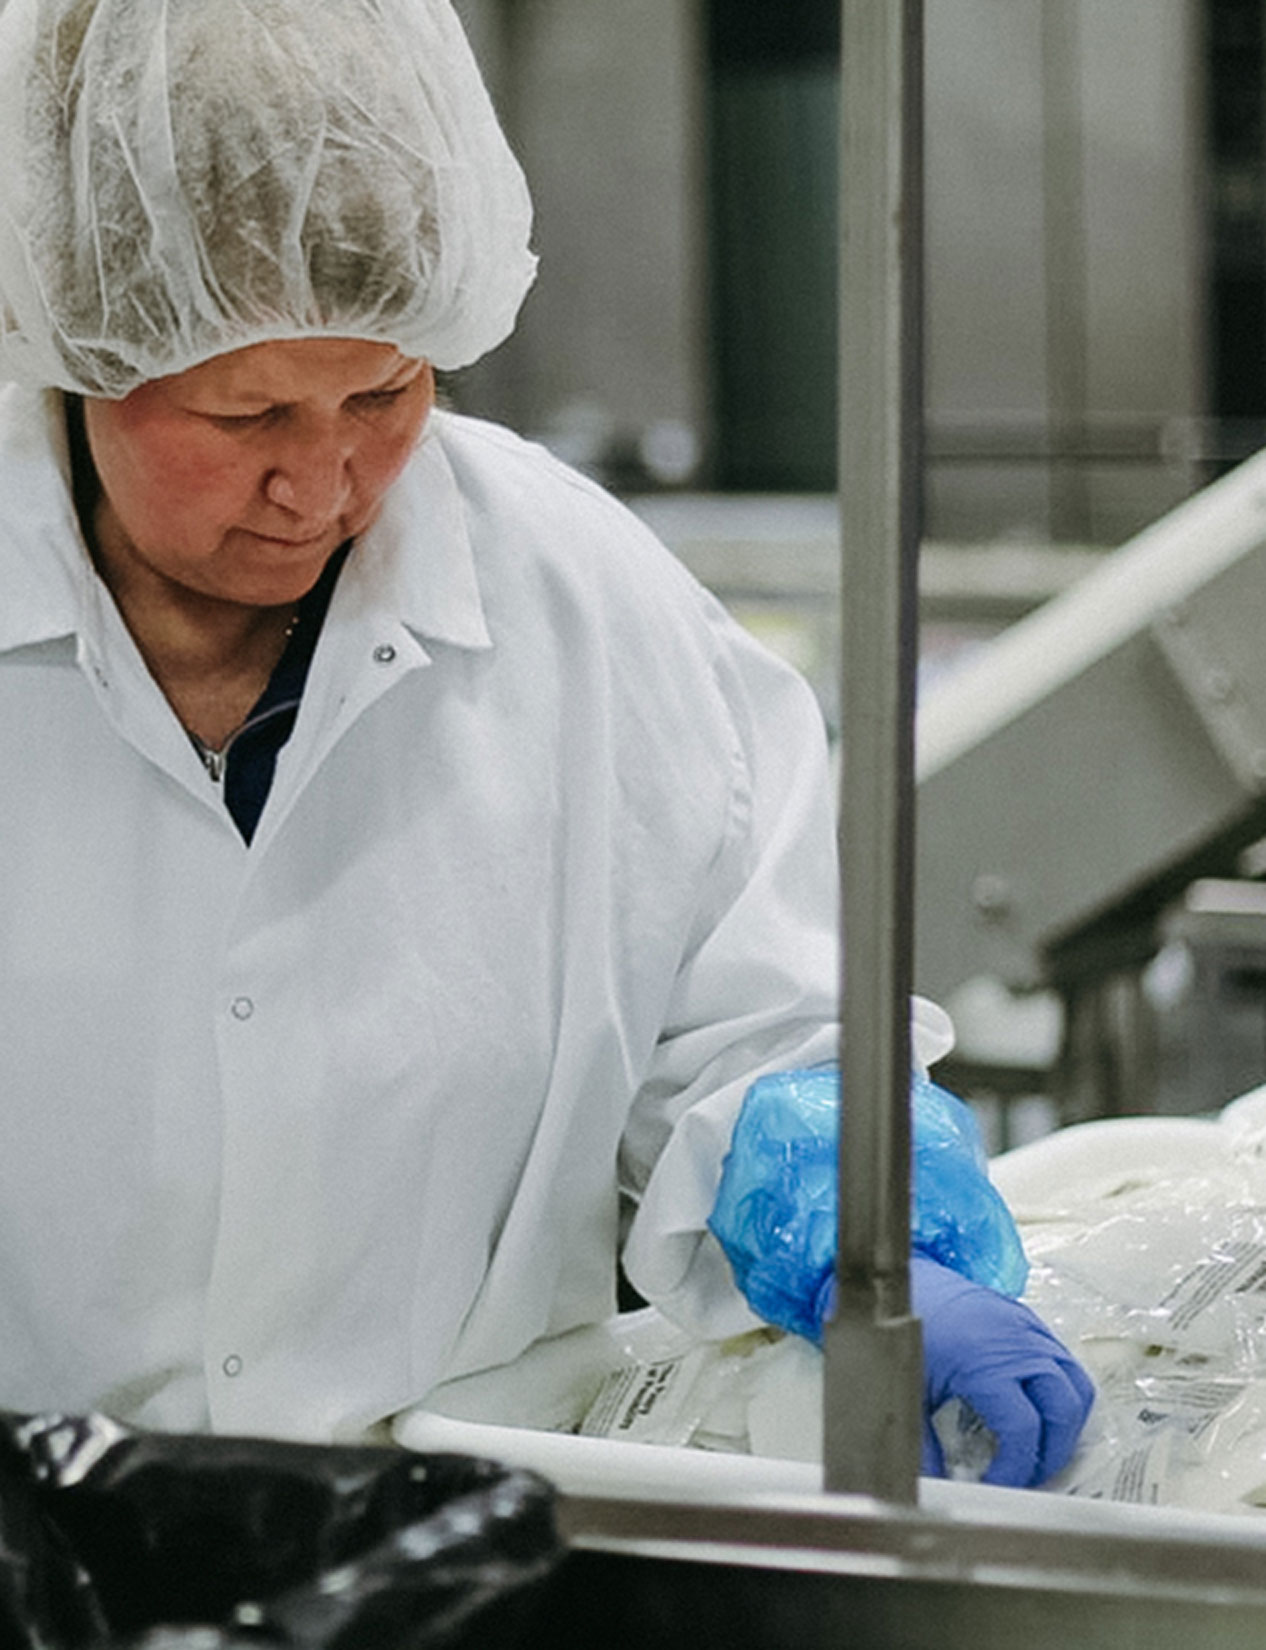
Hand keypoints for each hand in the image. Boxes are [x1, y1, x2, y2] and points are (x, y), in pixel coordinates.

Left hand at [912, 1253, 1093, 1487]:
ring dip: (1066, 1423)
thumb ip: (922, 1441)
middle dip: (1054, 1451)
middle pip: (1064, 1409)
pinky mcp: (1030, 1321)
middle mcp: (1017, 1345)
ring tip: (1039, 1447)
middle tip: (1029, 1473)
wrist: (908, 1280)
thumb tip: (934, 1481)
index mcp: (986, 1363)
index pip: (1023, 1428)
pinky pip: (1066, 1362)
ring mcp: (1029, 1329)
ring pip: (1076, 1384)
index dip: (1017, 1467)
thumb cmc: (909, 1326)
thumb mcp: (910, 1388)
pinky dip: (1063, 1392)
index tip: (1000, 1483)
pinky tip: (1038, 1409)